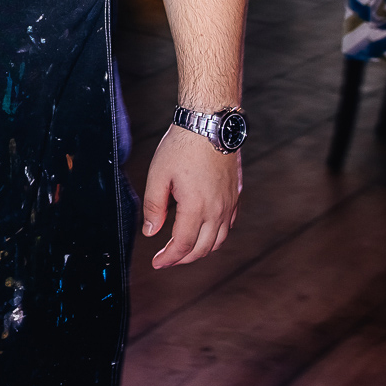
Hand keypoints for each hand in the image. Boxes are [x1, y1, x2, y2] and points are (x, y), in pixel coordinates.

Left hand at [141, 124, 241, 269]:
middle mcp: (217, 209)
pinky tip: (204, 231)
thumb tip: (151, 232)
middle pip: (202, 248)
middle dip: (183, 258)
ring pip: (218, 239)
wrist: (210, 123)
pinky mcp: (235, 194)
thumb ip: (153, 206)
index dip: (169, 258)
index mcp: (196, 207)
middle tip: (167, 259)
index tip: (157, 263)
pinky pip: (228, 225)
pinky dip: (215, 235)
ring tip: (183, 250)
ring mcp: (229, 203)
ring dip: (201, 249)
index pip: (183, 245)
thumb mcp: (158, 174)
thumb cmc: (182, 145)